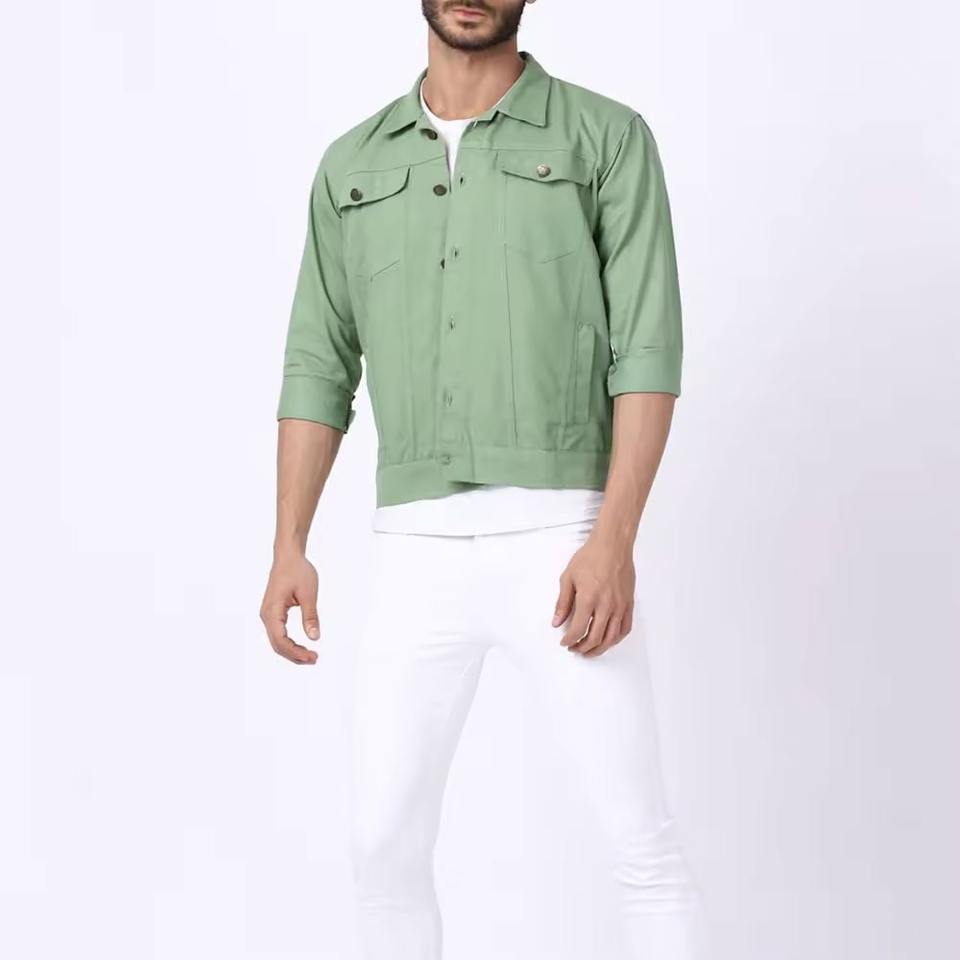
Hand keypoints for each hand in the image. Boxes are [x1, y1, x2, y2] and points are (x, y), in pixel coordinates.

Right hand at [259, 551, 321, 664]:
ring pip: (277, 641)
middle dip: (295, 655)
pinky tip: (301, 646)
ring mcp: (268, 615)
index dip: (295, 652)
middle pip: (277, 644)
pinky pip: (278, 634)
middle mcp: (266, 615)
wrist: (288, 556)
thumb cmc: (297, 570)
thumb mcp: (308, 593)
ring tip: (310, 656)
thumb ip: (310, 616)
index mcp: (272, 610)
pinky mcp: (273, 613)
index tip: (312, 656)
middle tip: (314, 659)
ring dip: (292, 651)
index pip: (280, 640)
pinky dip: (289, 643)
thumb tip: (314, 637)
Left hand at [552, 534, 635, 656]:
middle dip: (583, 648)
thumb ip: (562, 603)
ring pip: (611, 638)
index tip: (564, 642)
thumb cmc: (591, 557)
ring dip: (599, 648)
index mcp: (588, 599)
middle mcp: (606, 606)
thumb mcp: (568, 577)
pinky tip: (609, 640)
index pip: (577, 629)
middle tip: (575, 649)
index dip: (569, 640)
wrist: (613, 545)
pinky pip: (625, 628)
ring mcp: (620, 606)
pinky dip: (616, 639)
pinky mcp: (629, 604)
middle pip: (595, 638)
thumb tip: (556, 622)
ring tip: (589, 650)